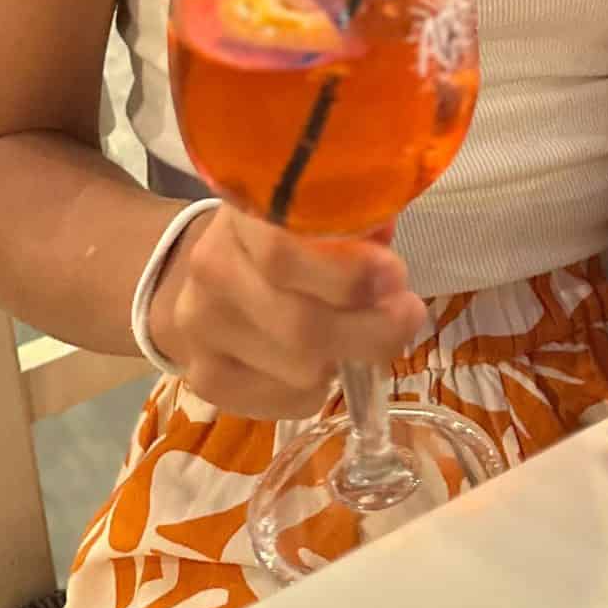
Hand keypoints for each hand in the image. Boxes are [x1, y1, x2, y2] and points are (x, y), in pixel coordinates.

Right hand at [147, 205, 428, 418]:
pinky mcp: (206, 377)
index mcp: (242, 210)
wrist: (223, 266)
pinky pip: (285, 401)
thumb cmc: (295, 232)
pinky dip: (319, 389)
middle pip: (299, 325)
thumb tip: (388, 276)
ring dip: (345, 360)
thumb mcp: (322, 207)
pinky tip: (323, 362)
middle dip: (370, 330)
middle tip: (407, 317)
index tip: (396, 279)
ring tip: (360, 335)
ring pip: (298, 370)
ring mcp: (200, 328)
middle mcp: (211, 268)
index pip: (282, 252)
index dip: (347, 274)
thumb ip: (355, 228)